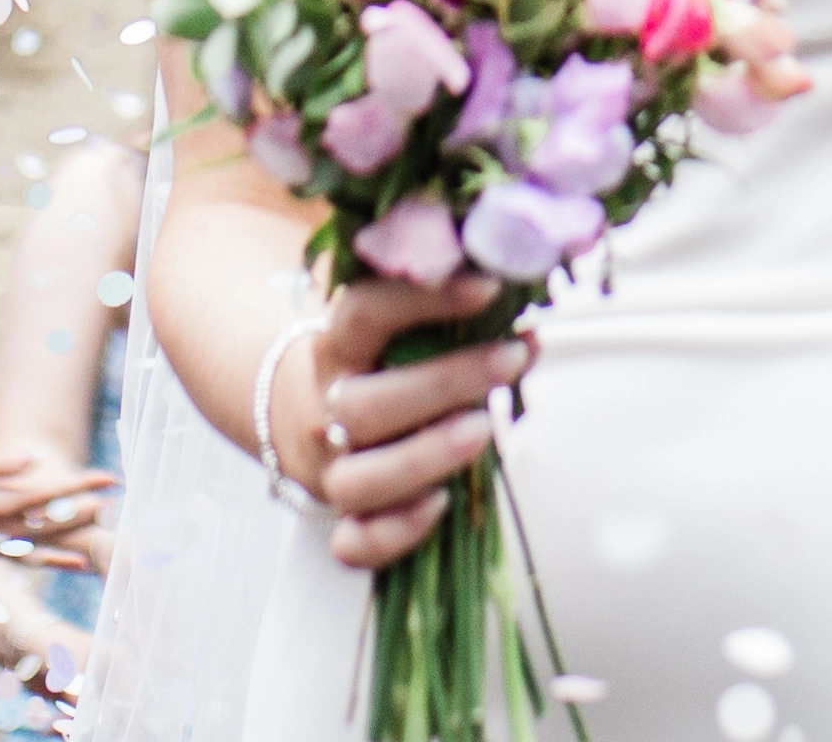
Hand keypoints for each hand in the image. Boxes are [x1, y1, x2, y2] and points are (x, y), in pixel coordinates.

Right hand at [0, 433, 111, 566]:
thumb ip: (0, 465)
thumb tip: (34, 458)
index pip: (50, 491)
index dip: (81, 483)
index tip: (110, 476)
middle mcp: (3, 527)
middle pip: (55, 518)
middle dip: (89, 505)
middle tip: (120, 497)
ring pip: (48, 543)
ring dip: (79, 535)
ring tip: (110, 530)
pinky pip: (31, 561)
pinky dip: (57, 561)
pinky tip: (79, 562)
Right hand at [271, 270, 532, 576]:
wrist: (302, 414)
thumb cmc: (374, 364)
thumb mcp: (396, 329)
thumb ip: (455, 321)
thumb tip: (530, 331)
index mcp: (338, 348)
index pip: (364, 315)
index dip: (422, 299)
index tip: (488, 287)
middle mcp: (327, 410)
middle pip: (366, 405)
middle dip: (444, 382)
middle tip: (509, 360)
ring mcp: (332, 471)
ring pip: (358, 480)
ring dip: (424, 457)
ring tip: (485, 429)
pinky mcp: (342, 521)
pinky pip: (354, 543)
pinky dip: (395, 532)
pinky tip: (441, 505)